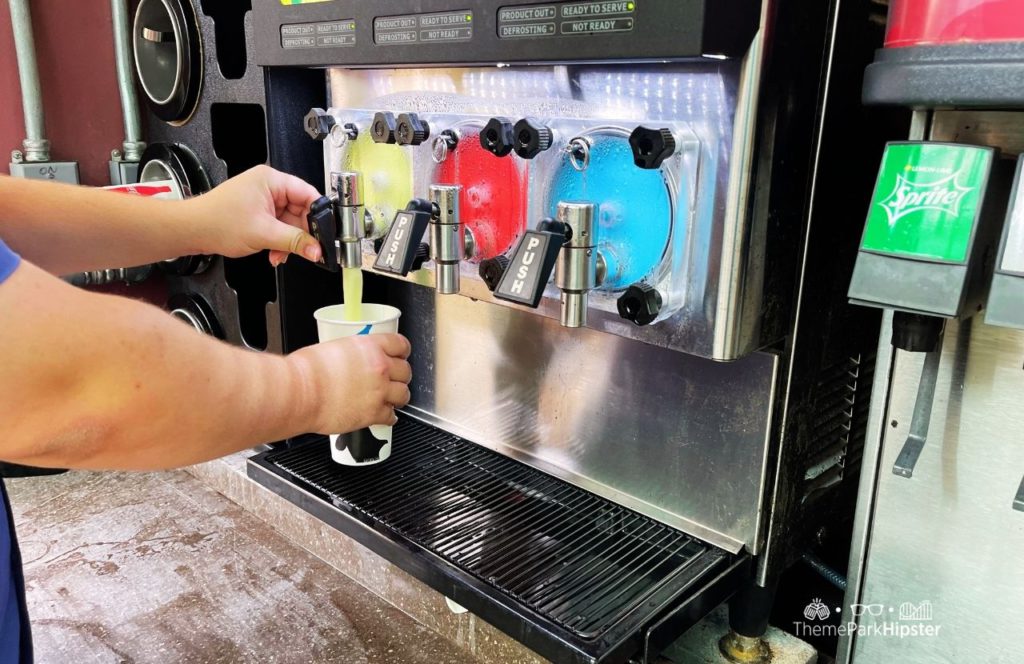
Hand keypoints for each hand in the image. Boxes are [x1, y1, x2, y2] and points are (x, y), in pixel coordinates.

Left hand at [185, 165, 322, 266]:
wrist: (192, 230)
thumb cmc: (217, 221)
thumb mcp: (264, 233)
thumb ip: (295, 241)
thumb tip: (317, 249)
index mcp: (271, 180)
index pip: (307, 193)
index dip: (319, 215)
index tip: (326, 233)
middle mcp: (268, 186)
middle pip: (300, 210)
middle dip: (300, 234)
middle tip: (305, 250)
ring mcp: (263, 200)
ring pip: (289, 222)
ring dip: (288, 241)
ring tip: (280, 254)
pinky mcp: (258, 212)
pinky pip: (278, 227)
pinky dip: (279, 241)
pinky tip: (274, 252)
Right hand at [289, 333, 412, 433]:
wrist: (299, 393)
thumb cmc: (306, 371)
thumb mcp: (334, 347)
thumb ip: (352, 353)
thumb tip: (353, 360)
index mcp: (370, 346)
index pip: (400, 344)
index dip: (402, 352)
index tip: (400, 356)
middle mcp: (379, 367)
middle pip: (405, 371)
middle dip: (400, 376)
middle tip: (393, 380)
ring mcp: (379, 391)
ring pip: (403, 395)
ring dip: (398, 397)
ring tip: (390, 399)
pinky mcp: (373, 413)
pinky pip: (391, 417)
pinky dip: (388, 417)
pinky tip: (383, 416)